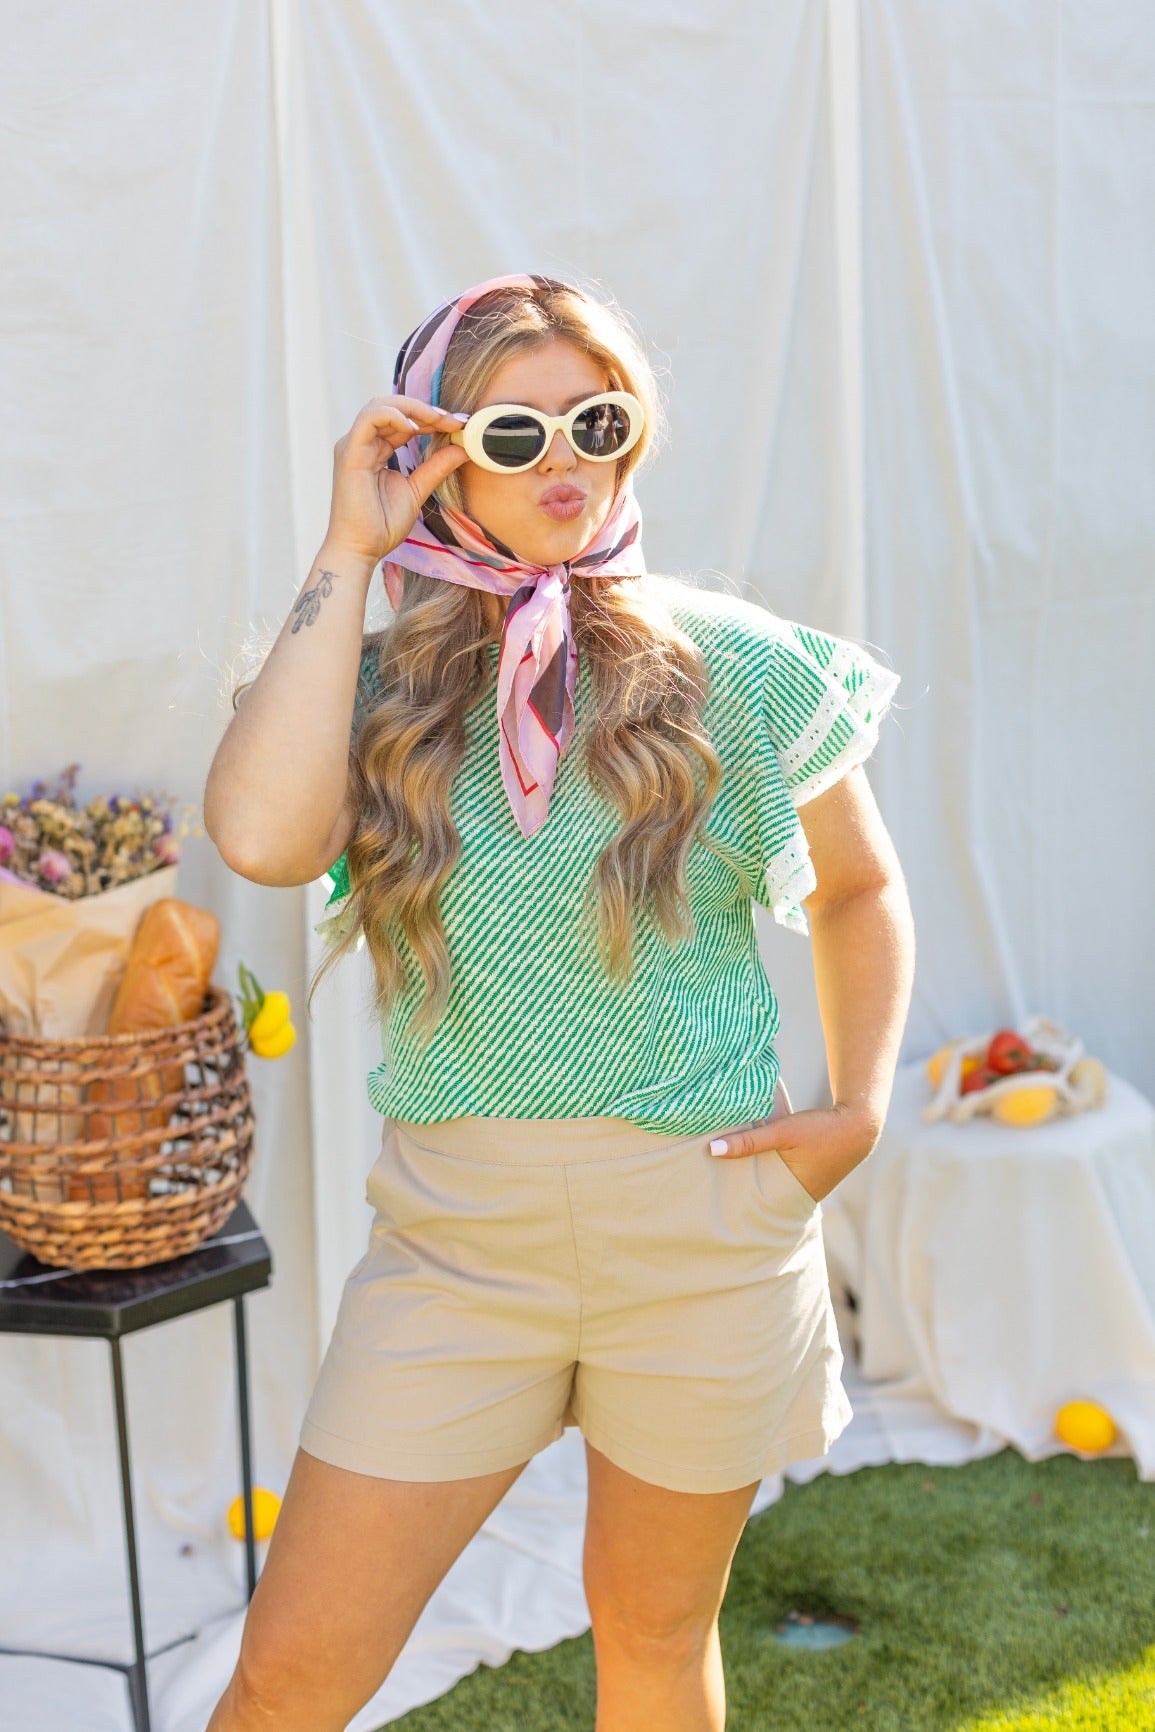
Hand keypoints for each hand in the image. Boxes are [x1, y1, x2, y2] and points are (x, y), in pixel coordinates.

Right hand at [325, 395, 470, 563]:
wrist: (361, 549)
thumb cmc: (382, 525)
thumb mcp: (417, 490)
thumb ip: (436, 467)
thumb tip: (463, 449)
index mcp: (375, 450)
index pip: (403, 421)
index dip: (431, 418)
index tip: (460, 425)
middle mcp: (362, 443)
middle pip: (392, 407)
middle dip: (426, 410)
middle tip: (454, 420)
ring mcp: (353, 445)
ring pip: (381, 406)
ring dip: (413, 409)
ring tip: (438, 420)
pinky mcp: (349, 452)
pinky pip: (369, 419)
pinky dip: (393, 415)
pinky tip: (415, 426)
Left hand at [706, 1101, 881, 1202]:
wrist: (860, 1124)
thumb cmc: (822, 1129)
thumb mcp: (783, 1132)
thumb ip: (749, 1141)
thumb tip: (712, 1150)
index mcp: (792, 1194)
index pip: (755, 1207)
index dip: (734, 1206)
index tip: (709, 1203)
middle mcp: (798, 1197)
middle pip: (761, 1199)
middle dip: (740, 1196)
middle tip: (709, 1193)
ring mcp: (804, 1188)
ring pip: (770, 1187)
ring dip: (754, 1182)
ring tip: (723, 1180)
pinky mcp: (807, 1176)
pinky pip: (780, 1178)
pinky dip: (766, 1172)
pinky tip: (749, 1165)